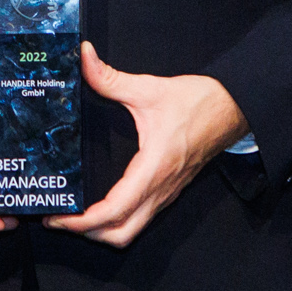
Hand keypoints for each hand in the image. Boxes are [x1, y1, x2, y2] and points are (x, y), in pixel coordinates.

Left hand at [46, 44, 247, 247]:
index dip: (83, 221)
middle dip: (87, 234)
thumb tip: (85, 56)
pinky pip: (141, 217)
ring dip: (102, 231)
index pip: (115, 210)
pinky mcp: (169, 189)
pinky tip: (99, 206)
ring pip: (132, 230)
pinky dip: (117, 222)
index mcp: (154, 168)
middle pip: (122, 234)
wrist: (233, 108)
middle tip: (58, 219)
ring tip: (73, 216)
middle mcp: (161, 188)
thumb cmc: (198, 102)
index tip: (59, 218)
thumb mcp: (149, 88)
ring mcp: (166, 192)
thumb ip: (111, 77)